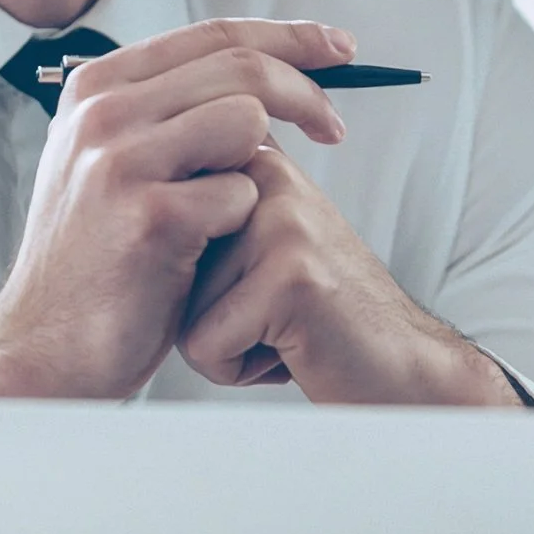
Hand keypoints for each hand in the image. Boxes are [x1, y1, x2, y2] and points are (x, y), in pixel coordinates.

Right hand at [0, 18, 354, 400]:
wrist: (44, 346)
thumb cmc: (96, 258)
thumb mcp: (111, 159)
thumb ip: (168, 110)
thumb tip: (265, 73)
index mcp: (97, 87)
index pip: (214, 33)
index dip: (288, 36)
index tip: (337, 46)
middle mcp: (102, 112)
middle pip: (241, 69)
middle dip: (306, 94)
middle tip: (333, 129)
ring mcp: (121, 160)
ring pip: (246, 122)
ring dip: (255, 169)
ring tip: (222, 214)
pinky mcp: (150, 215)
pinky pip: (240, 194)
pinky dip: (237, 224)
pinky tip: (198, 255)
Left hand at [178, 144, 524, 407]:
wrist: (400, 366)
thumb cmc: (320, 320)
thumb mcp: (261, 249)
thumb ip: (210, 216)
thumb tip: (134, 206)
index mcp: (258, 164)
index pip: (167, 215)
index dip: (193, 275)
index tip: (253, 285)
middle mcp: (270, 178)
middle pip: (169, 262)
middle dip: (206, 310)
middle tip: (271, 313)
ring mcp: (281, 221)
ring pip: (182, 306)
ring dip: (224, 342)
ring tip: (283, 331)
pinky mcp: (289, 274)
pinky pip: (205, 343)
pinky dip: (237, 369)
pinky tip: (290, 351)